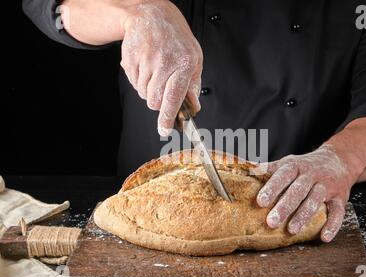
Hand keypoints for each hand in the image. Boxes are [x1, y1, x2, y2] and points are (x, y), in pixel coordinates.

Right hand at [121, 0, 202, 135]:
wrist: (151, 15)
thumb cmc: (176, 38)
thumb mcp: (194, 59)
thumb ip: (193, 85)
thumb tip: (193, 107)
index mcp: (182, 65)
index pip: (173, 98)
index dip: (167, 118)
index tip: (164, 130)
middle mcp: (163, 64)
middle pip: (154, 101)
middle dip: (158, 102)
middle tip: (163, 88)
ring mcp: (144, 62)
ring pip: (143, 94)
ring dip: (149, 90)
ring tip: (156, 71)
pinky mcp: (130, 61)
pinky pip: (134, 84)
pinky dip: (140, 81)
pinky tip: (146, 66)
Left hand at [256, 144, 361, 241]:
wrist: (339, 159)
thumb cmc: (305, 165)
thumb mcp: (288, 162)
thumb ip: (269, 169)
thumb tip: (247, 171)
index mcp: (296, 166)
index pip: (283, 175)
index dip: (272, 188)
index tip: (260, 201)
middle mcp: (311, 175)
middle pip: (298, 190)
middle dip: (284, 206)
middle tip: (271, 222)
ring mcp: (327, 186)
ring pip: (315, 200)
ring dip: (303, 216)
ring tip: (291, 230)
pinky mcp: (340, 197)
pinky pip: (338, 212)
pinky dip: (332, 225)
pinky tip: (323, 237)